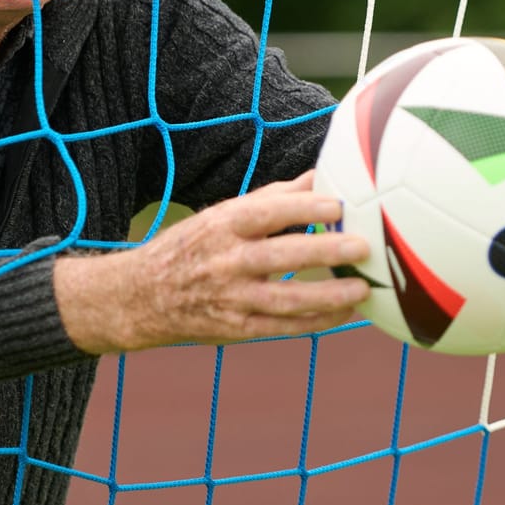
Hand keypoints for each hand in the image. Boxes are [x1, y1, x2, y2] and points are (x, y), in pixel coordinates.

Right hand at [55, 171, 371, 353]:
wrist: (143, 297)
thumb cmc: (194, 246)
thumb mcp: (221, 215)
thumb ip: (272, 198)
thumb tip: (320, 176)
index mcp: (222, 226)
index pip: (266, 213)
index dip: (303, 207)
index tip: (337, 205)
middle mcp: (226, 262)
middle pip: (280, 257)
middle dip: (323, 251)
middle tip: (362, 246)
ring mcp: (232, 299)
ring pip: (286, 300)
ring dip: (328, 296)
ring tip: (361, 289)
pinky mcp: (237, 329)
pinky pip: (283, 328)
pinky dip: (317, 321)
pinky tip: (344, 312)